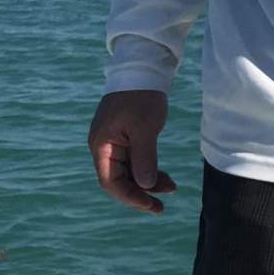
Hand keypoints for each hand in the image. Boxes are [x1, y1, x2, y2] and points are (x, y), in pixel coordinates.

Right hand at [88, 89, 178, 213]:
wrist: (144, 68)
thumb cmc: (142, 96)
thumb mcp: (145, 129)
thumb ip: (144, 159)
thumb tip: (145, 187)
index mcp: (101, 144)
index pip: (110, 181)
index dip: (130, 197)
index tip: (151, 205)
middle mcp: (104, 146)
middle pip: (119, 179)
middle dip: (140, 193)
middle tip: (162, 206)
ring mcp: (115, 142)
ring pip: (129, 172)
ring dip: (148, 182)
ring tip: (171, 188)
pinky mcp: (127, 137)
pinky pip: (135, 161)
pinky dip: (149, 170)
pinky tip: (165, 177)